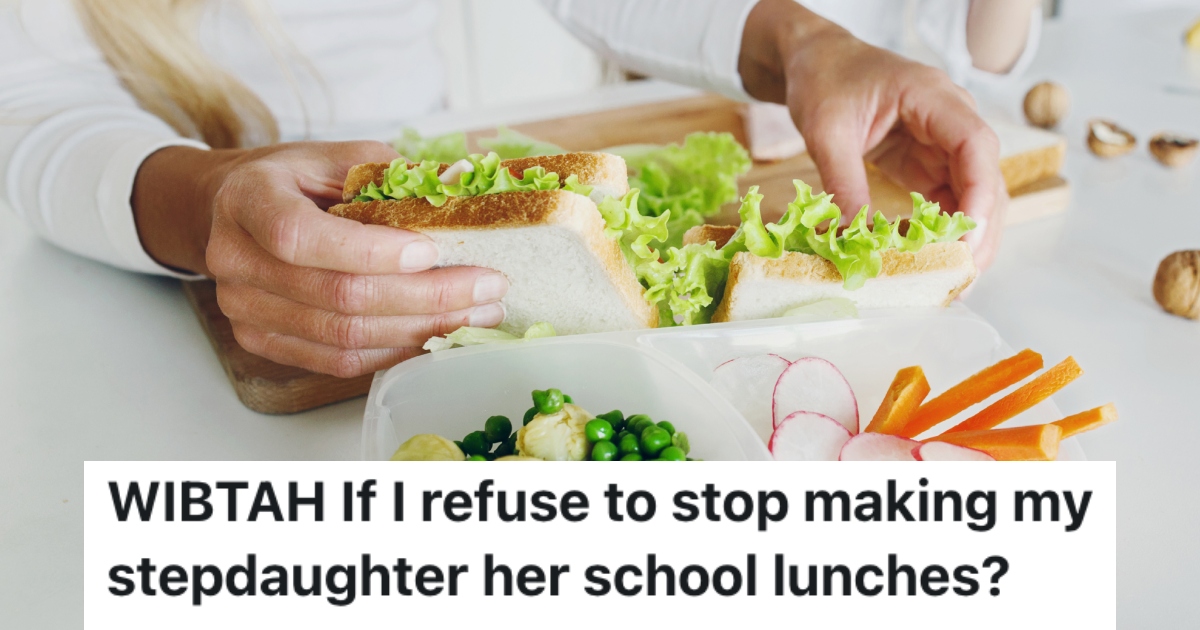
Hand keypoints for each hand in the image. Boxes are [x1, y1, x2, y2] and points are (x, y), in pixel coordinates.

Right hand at [133, 141, 507, 376]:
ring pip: (344, 337)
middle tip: (488, 287)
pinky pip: (338, 361)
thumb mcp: (336, 157)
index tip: (433, 251)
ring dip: (421, 330)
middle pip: (338, 296)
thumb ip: (389, 173)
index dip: (371, 251)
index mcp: (248, 200)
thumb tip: (461, 185)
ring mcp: (244, 309)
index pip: (302, 237)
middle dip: (426, 297)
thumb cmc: (294, 181)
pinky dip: (394, 350)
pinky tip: (436, 334)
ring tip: (478, 314)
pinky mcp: (262, 341)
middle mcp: (236, 259)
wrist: (234, 211)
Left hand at [739, 0, 1004, 269]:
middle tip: (961, 276)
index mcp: (932, 97)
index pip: (974, 145)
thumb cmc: (825, 79)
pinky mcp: (928, 164)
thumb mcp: (826, 130)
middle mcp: (950, 120)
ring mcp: (943, 144)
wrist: (818, 62)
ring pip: (973, 195)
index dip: (978, 193)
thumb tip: (854, 238)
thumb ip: (842, 181)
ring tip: (951, 280)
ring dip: (966, 237)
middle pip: (985, 177)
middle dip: (979, 229)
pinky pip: (947, 201)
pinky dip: (944, 233)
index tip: (968, 236)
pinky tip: (932, 262)